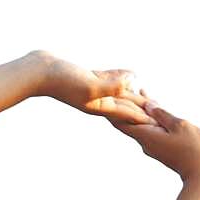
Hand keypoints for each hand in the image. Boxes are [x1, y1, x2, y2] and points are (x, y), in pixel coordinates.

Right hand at [28, 50, 156, 125]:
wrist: (38, 72)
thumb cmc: (60, 80)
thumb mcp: (89, 83)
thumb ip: (110, 85)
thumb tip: (130, 83)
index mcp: (100, 105)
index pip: (129, 114)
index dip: (146, 119)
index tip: (162, 127)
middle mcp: (98, 100)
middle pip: (127, 107)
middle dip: (144, 112)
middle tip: (162, 118)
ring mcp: (93, 89)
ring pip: (121, 94)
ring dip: (135, 97)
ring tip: (149, 98)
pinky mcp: (88, 77)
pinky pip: (111, 80)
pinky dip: (123, 79)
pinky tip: (129, 76)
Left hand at [107, 90, 199, 186]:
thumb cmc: (194, 148)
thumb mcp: (179, 126)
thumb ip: (161, 114)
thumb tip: (147, 104)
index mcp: (145, 135)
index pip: (120, 121)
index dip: (111, 109)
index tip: (103, 98)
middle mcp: (144, 141)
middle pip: (128, 121)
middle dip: (122, 106)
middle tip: (116, 91)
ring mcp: (152, 145)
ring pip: (140, 124)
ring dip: (136, 109)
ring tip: (132, 91)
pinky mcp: (160, 146)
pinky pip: (151, 128)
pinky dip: (149, 116)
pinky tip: (150, 105)